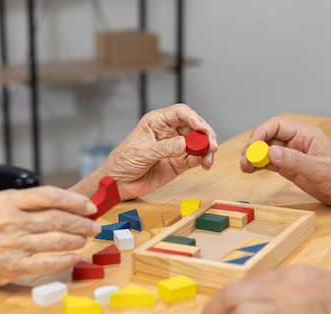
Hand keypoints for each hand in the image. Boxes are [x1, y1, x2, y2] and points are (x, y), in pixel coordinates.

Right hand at [0, 186, 100, 290]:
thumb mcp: (1, 206)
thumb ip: (31, 204)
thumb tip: (71, 205)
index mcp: (6, 200)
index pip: (50, 195)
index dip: (75, 201)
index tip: (90, 207)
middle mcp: (7, 221)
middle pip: (57, 218)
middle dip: (81, 223)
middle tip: (93, 225)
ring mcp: (9, 245)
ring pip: (55, 240)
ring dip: (76, 240)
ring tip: (84, 239)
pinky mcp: (11, 266)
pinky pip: (46, 262)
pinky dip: (65, 259)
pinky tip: (75, 256)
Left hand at [102, 104, 217, 199]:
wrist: (118, 184)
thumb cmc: (122, 162)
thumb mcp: (141, 153)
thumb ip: (163, 149)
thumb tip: (183, 144)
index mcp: (156, 122)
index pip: (180, 113)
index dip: (193, 118)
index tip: (200, 128)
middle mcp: (169, 132)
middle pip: (194, 127)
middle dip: (205, 135)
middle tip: (212, 145)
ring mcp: (175, 148)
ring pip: (198, 143)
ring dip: (207, 149)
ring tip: (209, 158)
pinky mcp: (179, 163)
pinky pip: (196, 158)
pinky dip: (203, 160)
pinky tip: (205, 164)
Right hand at [241, 116, 330, 206]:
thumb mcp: (320, 170)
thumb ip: (295, 161)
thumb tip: (270, 152)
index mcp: (306, 135)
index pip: (277, 125)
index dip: (261, 133)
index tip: (251, 147)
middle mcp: (297, 142)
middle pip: (268, 137)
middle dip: (253, 147)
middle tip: (245, 162)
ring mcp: (293, 155)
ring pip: (266, 150)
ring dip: (253, 157)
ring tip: (245, 168)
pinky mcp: (291, 168)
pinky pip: (270, 162)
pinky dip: (259, 165)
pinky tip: (251, 170)